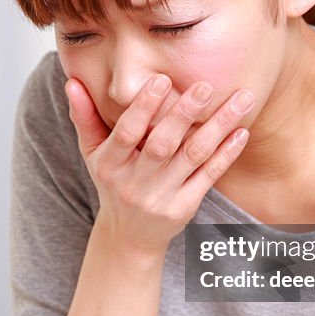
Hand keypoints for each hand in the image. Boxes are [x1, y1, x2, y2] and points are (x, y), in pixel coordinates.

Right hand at [65, 74, 253, 254]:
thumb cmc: (112, 182)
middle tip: (205, 86)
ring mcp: (161, 196)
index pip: (126, 134)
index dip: (143, 107)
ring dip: (218, 127)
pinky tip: (241, 131)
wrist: (129, 235)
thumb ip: (84, 116)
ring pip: (193, 156)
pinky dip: (226, 153)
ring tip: (241, 99)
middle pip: (162, 145)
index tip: (162, 80)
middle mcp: (135, 182)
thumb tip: (72, 82)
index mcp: (109, 165)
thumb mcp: (92, 153)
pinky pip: (208, 176)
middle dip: (183, 114)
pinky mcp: (184, 207)